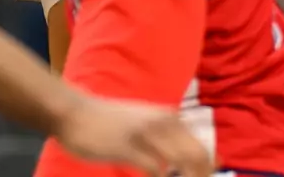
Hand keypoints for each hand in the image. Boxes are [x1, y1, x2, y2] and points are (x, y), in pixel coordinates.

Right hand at [53, 95, 214, 176]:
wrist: (76, 113)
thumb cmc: (109, 121)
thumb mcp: (143, 122)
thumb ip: (163, 137)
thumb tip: (183, 159)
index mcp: (168, 118)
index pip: (201, 148)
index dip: (207, 170)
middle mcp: (162, 123)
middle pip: (197, 156)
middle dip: (200, 176)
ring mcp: (146, 134)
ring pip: (181, 162)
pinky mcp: (128, 147)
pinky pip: (154, 170)